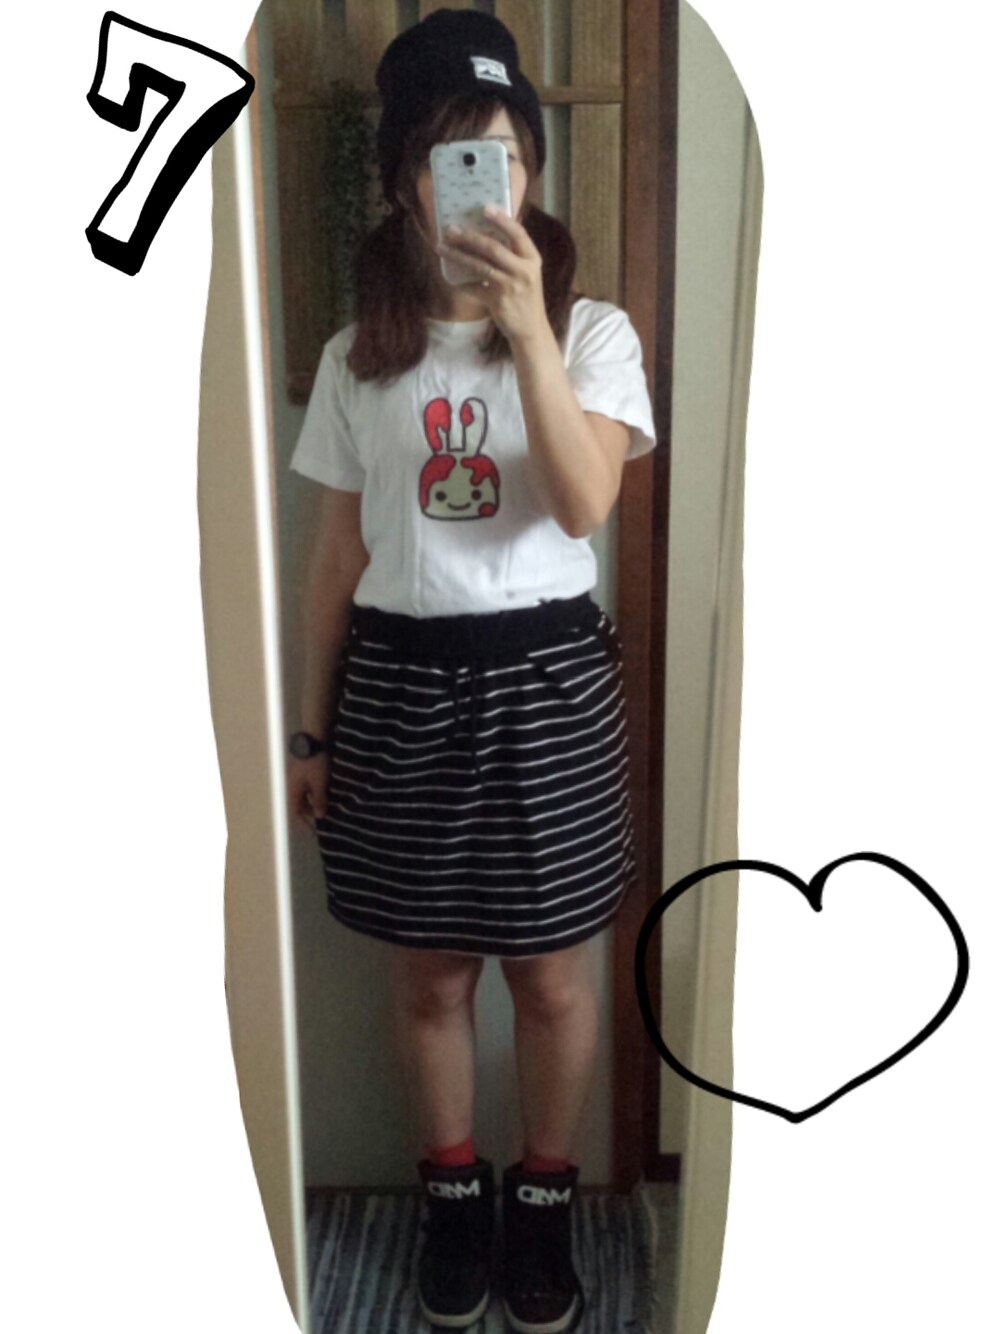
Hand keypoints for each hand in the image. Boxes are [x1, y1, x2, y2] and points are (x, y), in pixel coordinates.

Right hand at [287, 754, 328, 832]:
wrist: (314, 736)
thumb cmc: (315, 761)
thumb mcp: (319, 783)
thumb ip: (318, 800)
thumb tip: (318, 816)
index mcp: (293, 789)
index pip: (296, 811)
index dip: (303, 823)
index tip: (313, 832)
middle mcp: (293, 783)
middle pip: (301, 803)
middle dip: (311, 811)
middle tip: (324, 817)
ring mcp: (299, 774)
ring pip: (306, 793)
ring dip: (316, 800)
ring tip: (328, 805)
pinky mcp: (307, 766)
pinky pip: (311, 784)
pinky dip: (318, 790)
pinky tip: (328, 790)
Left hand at [435, 206, 548, 344]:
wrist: (530, 330)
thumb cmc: (525, 297)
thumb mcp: (527, 273)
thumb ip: (514, 256)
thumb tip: (487, 234)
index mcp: (532, 259)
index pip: (518, 234)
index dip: (502, 219)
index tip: (486, 208)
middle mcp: (523, 271)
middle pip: (493, 247)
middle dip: (469, 237)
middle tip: (452, 229)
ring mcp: (510, 286)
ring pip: (479, 266)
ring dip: (458, 255)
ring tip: (442, 247)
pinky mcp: (497, 302)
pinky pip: (473, 288)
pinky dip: (460, 283)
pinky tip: (450, 278)